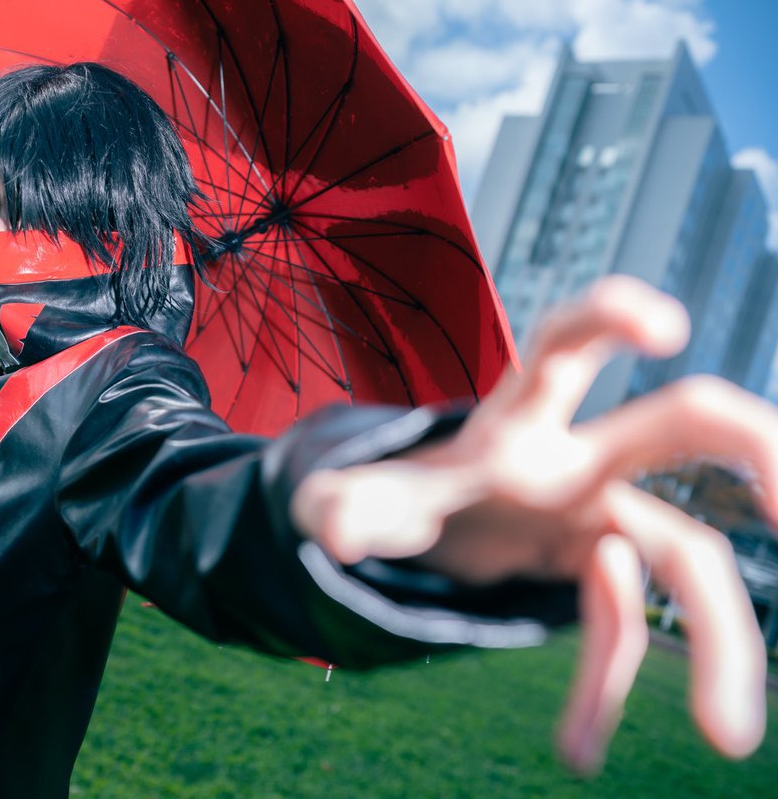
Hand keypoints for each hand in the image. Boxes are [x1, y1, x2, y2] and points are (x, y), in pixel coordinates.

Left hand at [291, 275, 773, 772]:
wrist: (435, 531)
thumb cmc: (417, 495)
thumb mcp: (374, 498)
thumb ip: (348, 503)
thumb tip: (325, 527)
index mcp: (520, 420)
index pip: (565, 347)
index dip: (611, 318)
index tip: (666, 327)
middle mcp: (582, 455)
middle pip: (686, 425)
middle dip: (752, 446)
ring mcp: (606, 510)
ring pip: (689, 559)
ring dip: (718, 644)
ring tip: (726, 739)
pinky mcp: (606, 567)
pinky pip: (629, 628)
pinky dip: (606, 686)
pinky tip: (573, 742)